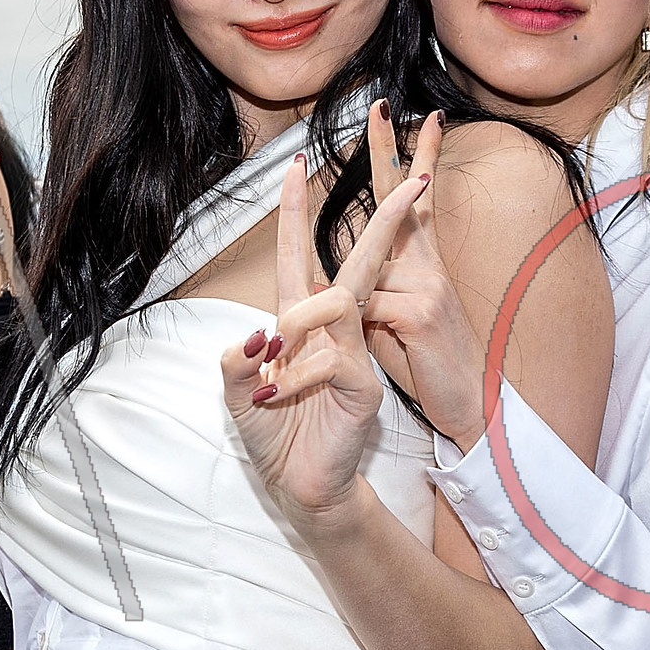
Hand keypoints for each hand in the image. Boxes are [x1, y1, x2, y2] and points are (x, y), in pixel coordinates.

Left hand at [221, 150, 430, 530]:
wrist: (300, 484)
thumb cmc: (274, 433)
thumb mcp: (238, 392)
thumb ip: (236, 360)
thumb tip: (259, 334)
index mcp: (300, 320)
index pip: (297, 254)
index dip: (292, 210)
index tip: (294, 165)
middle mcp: (333, 329)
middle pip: (361, 259)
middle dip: (385, 217)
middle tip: (413, 178)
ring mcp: (355, 354)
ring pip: (336, 299)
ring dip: (296, 322)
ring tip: (273, 367)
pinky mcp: (364, 386)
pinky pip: (331, 358)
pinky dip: (296, 375)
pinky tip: (276, 396)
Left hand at [352, 106, 487, 446]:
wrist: (471, 409)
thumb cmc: (429, 366)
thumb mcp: (391, 324)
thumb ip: (368, 292)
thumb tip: (335, 275)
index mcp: (419, 266)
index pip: (409, 204)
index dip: (409, 160)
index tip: (410, 118)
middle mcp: (425, 266)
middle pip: (402, 199)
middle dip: (390, 150)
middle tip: (380, 105)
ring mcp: (424, 285)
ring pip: (365, 269)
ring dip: (349, 306)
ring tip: (386, 333)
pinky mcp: (417, 311)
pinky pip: (366, 303)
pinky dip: (355, 326)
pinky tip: (387, 348)